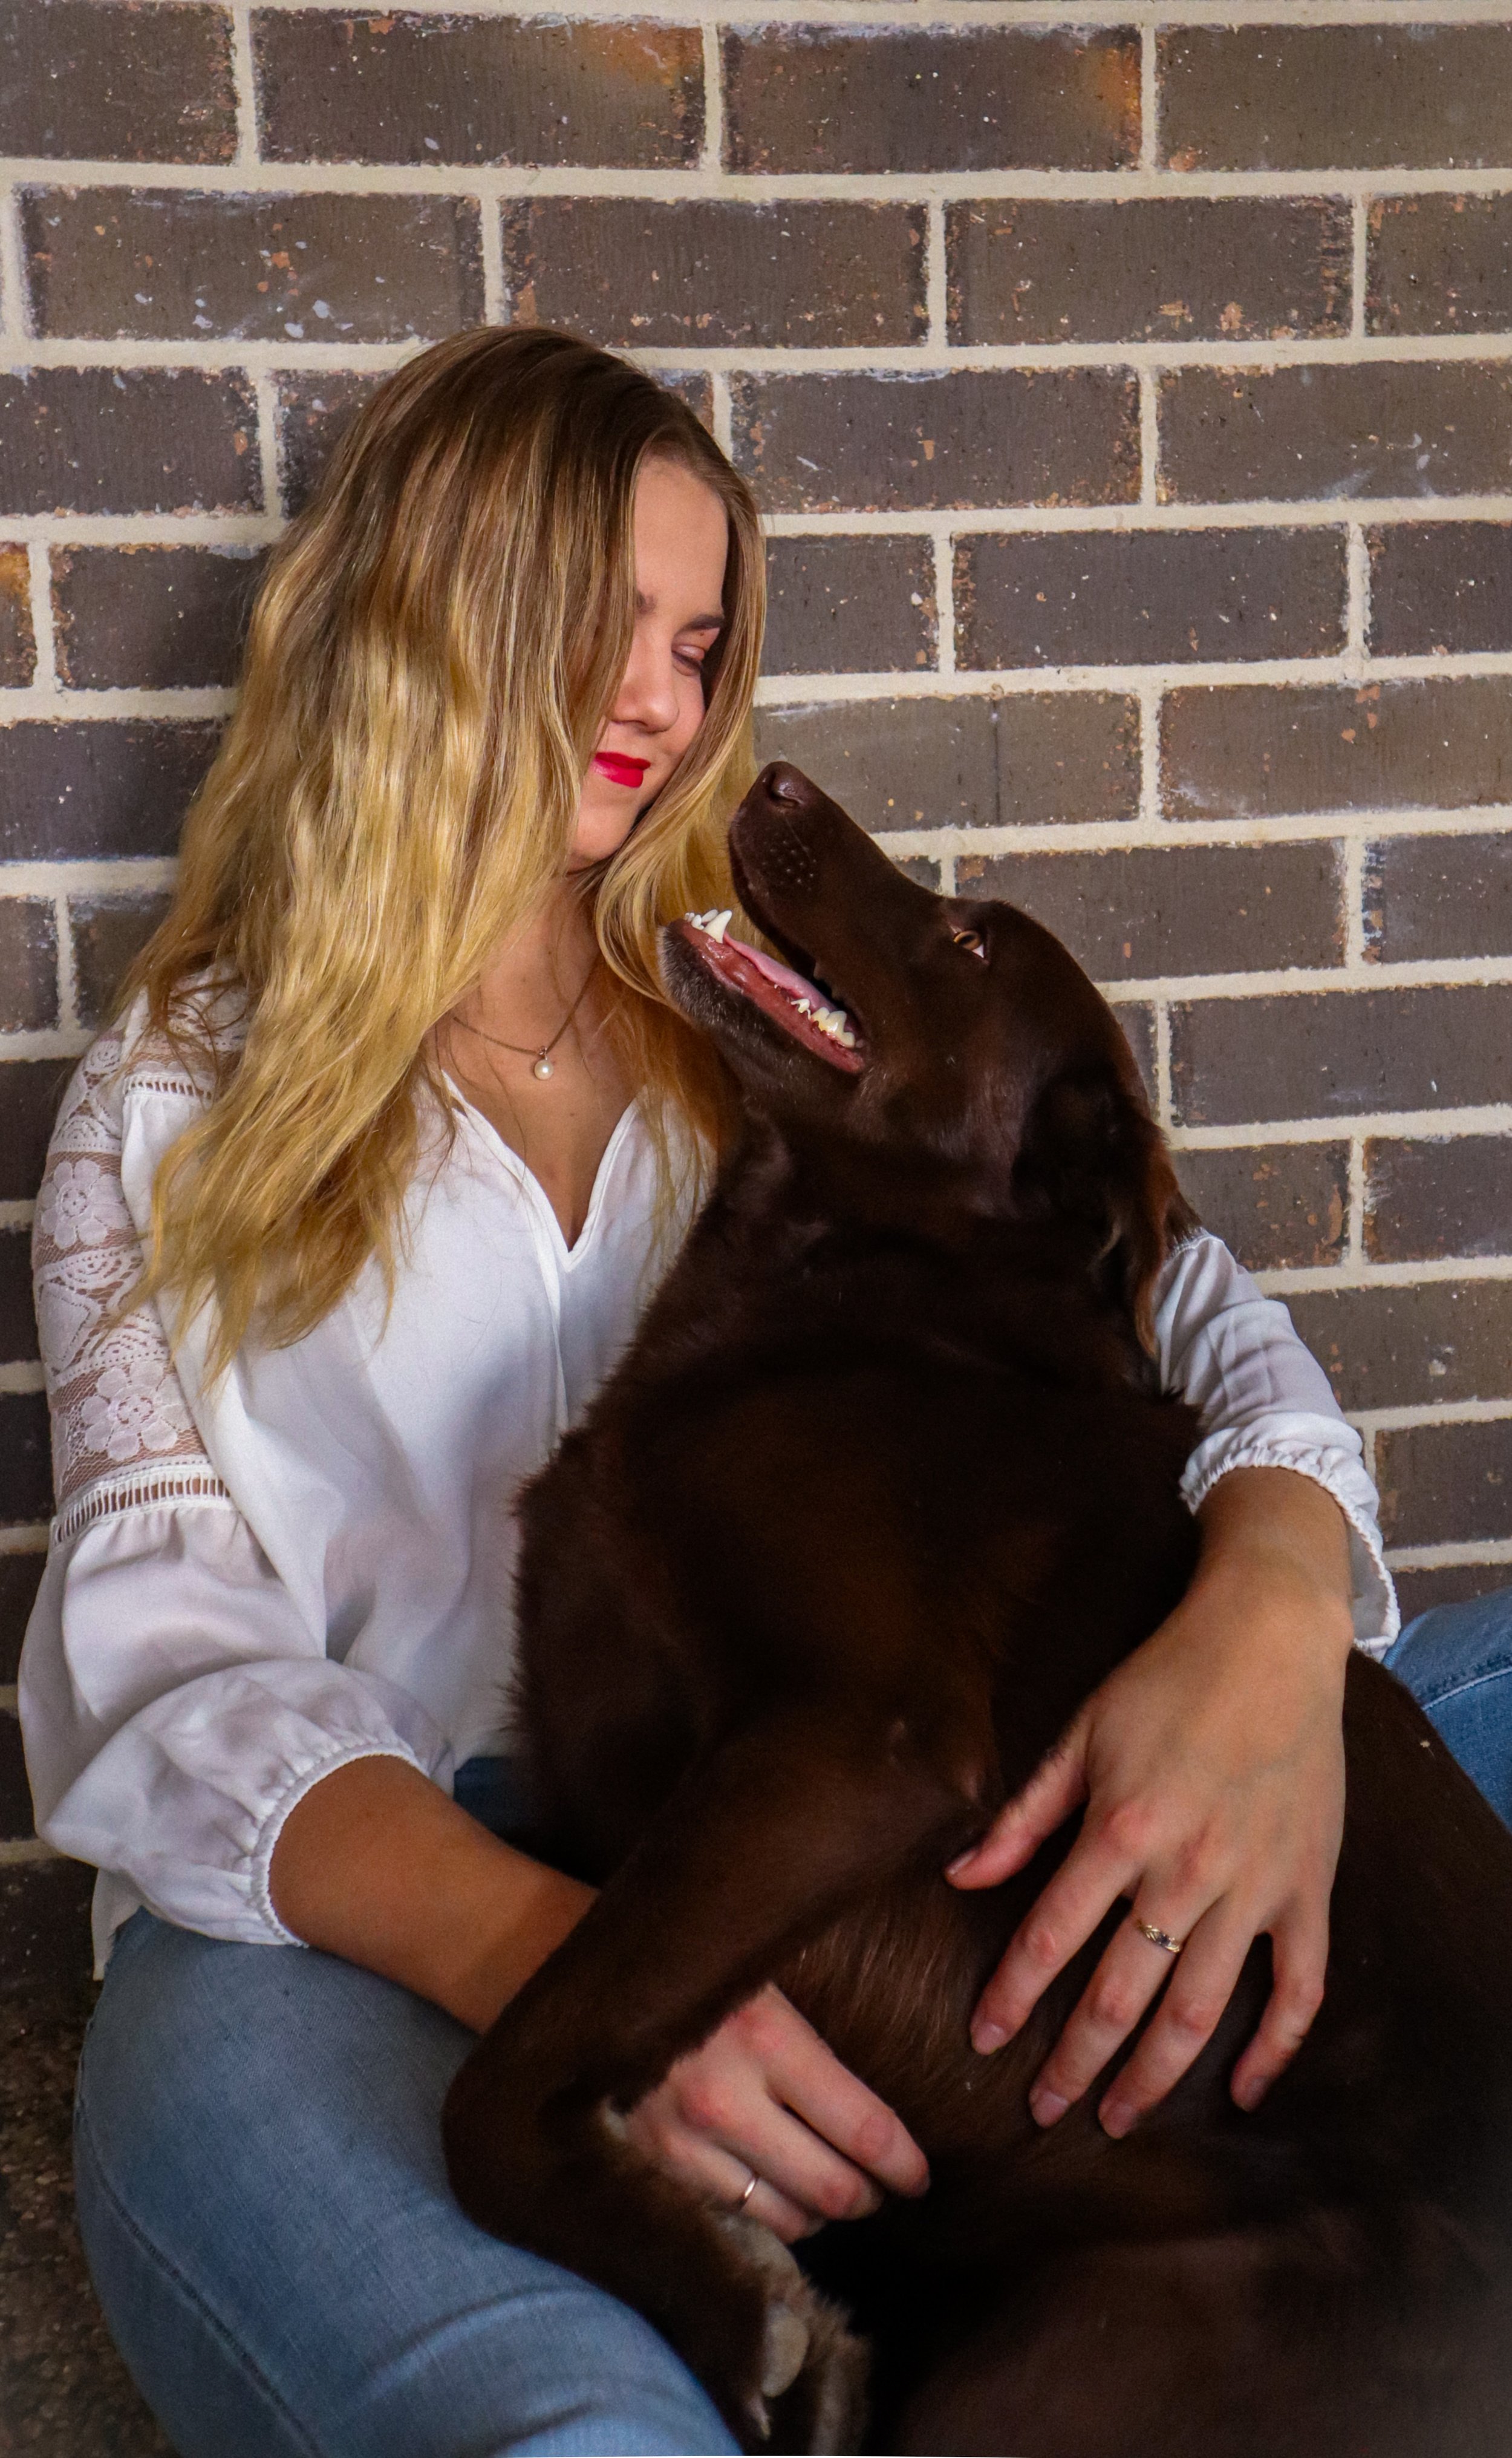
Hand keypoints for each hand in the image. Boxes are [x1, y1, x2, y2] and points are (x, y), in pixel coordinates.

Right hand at [624, 1981, 929, 2242]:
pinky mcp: (651, 2167)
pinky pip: (732, 2219)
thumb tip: (883, 2104)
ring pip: (784, 2217)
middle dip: (869, 2195)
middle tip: (883, 2188)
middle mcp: (724, 2099)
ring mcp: (682, 2141)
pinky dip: (765, 2216)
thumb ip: (813, 2037)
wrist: (593, 1982)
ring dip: (819, 2213)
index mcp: (766, 2037)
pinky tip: (776, 2194)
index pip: (864, 2129)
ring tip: (830, 2192)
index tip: (919, 2174)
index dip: (904, 2163)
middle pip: (831, 2188)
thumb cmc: (698, 1970)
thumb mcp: (764, 1979)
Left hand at [947, 1469, 1353, 2137]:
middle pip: (1121, 1994)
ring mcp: (1254, 1887)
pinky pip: (1298, 1990)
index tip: (984, 2043)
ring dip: (1154, 2075)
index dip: (1013, 1998)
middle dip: (1076, 2063)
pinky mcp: (1306, 1890)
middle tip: (1042, 2113)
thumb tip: (960, 1877)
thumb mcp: (1080, 1732)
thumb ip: (1022, 1816)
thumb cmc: (1166, 1680)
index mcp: (1122, 1831)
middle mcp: (1188, 1872)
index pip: (1052, 1938)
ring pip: (1200, 2011)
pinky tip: (1240, 2093)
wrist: (1271, 1639)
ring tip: (1116, 2120)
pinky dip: (1274, 2050)